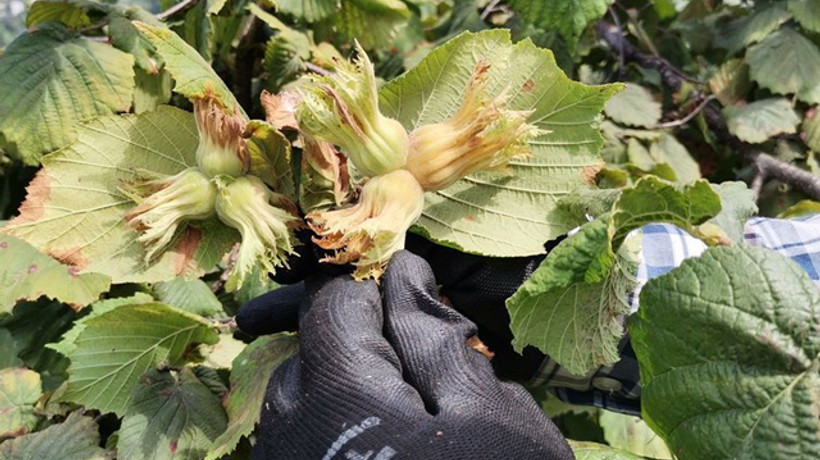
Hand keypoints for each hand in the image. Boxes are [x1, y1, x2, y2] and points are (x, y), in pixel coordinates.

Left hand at [239, 251, 573, 458]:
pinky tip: (387, 447)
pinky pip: (301, 448)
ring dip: (346, 389)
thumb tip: (403, 275)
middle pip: (308, 355)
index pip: (333, 308)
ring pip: (299, 404)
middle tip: (421, 361)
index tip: (414, 290)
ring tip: (405, 409)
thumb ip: (434, 338)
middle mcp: (293, 441)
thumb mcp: (490, 416)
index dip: (375, 289)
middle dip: (359, 342)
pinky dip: (338, 431)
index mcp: (340, 401)